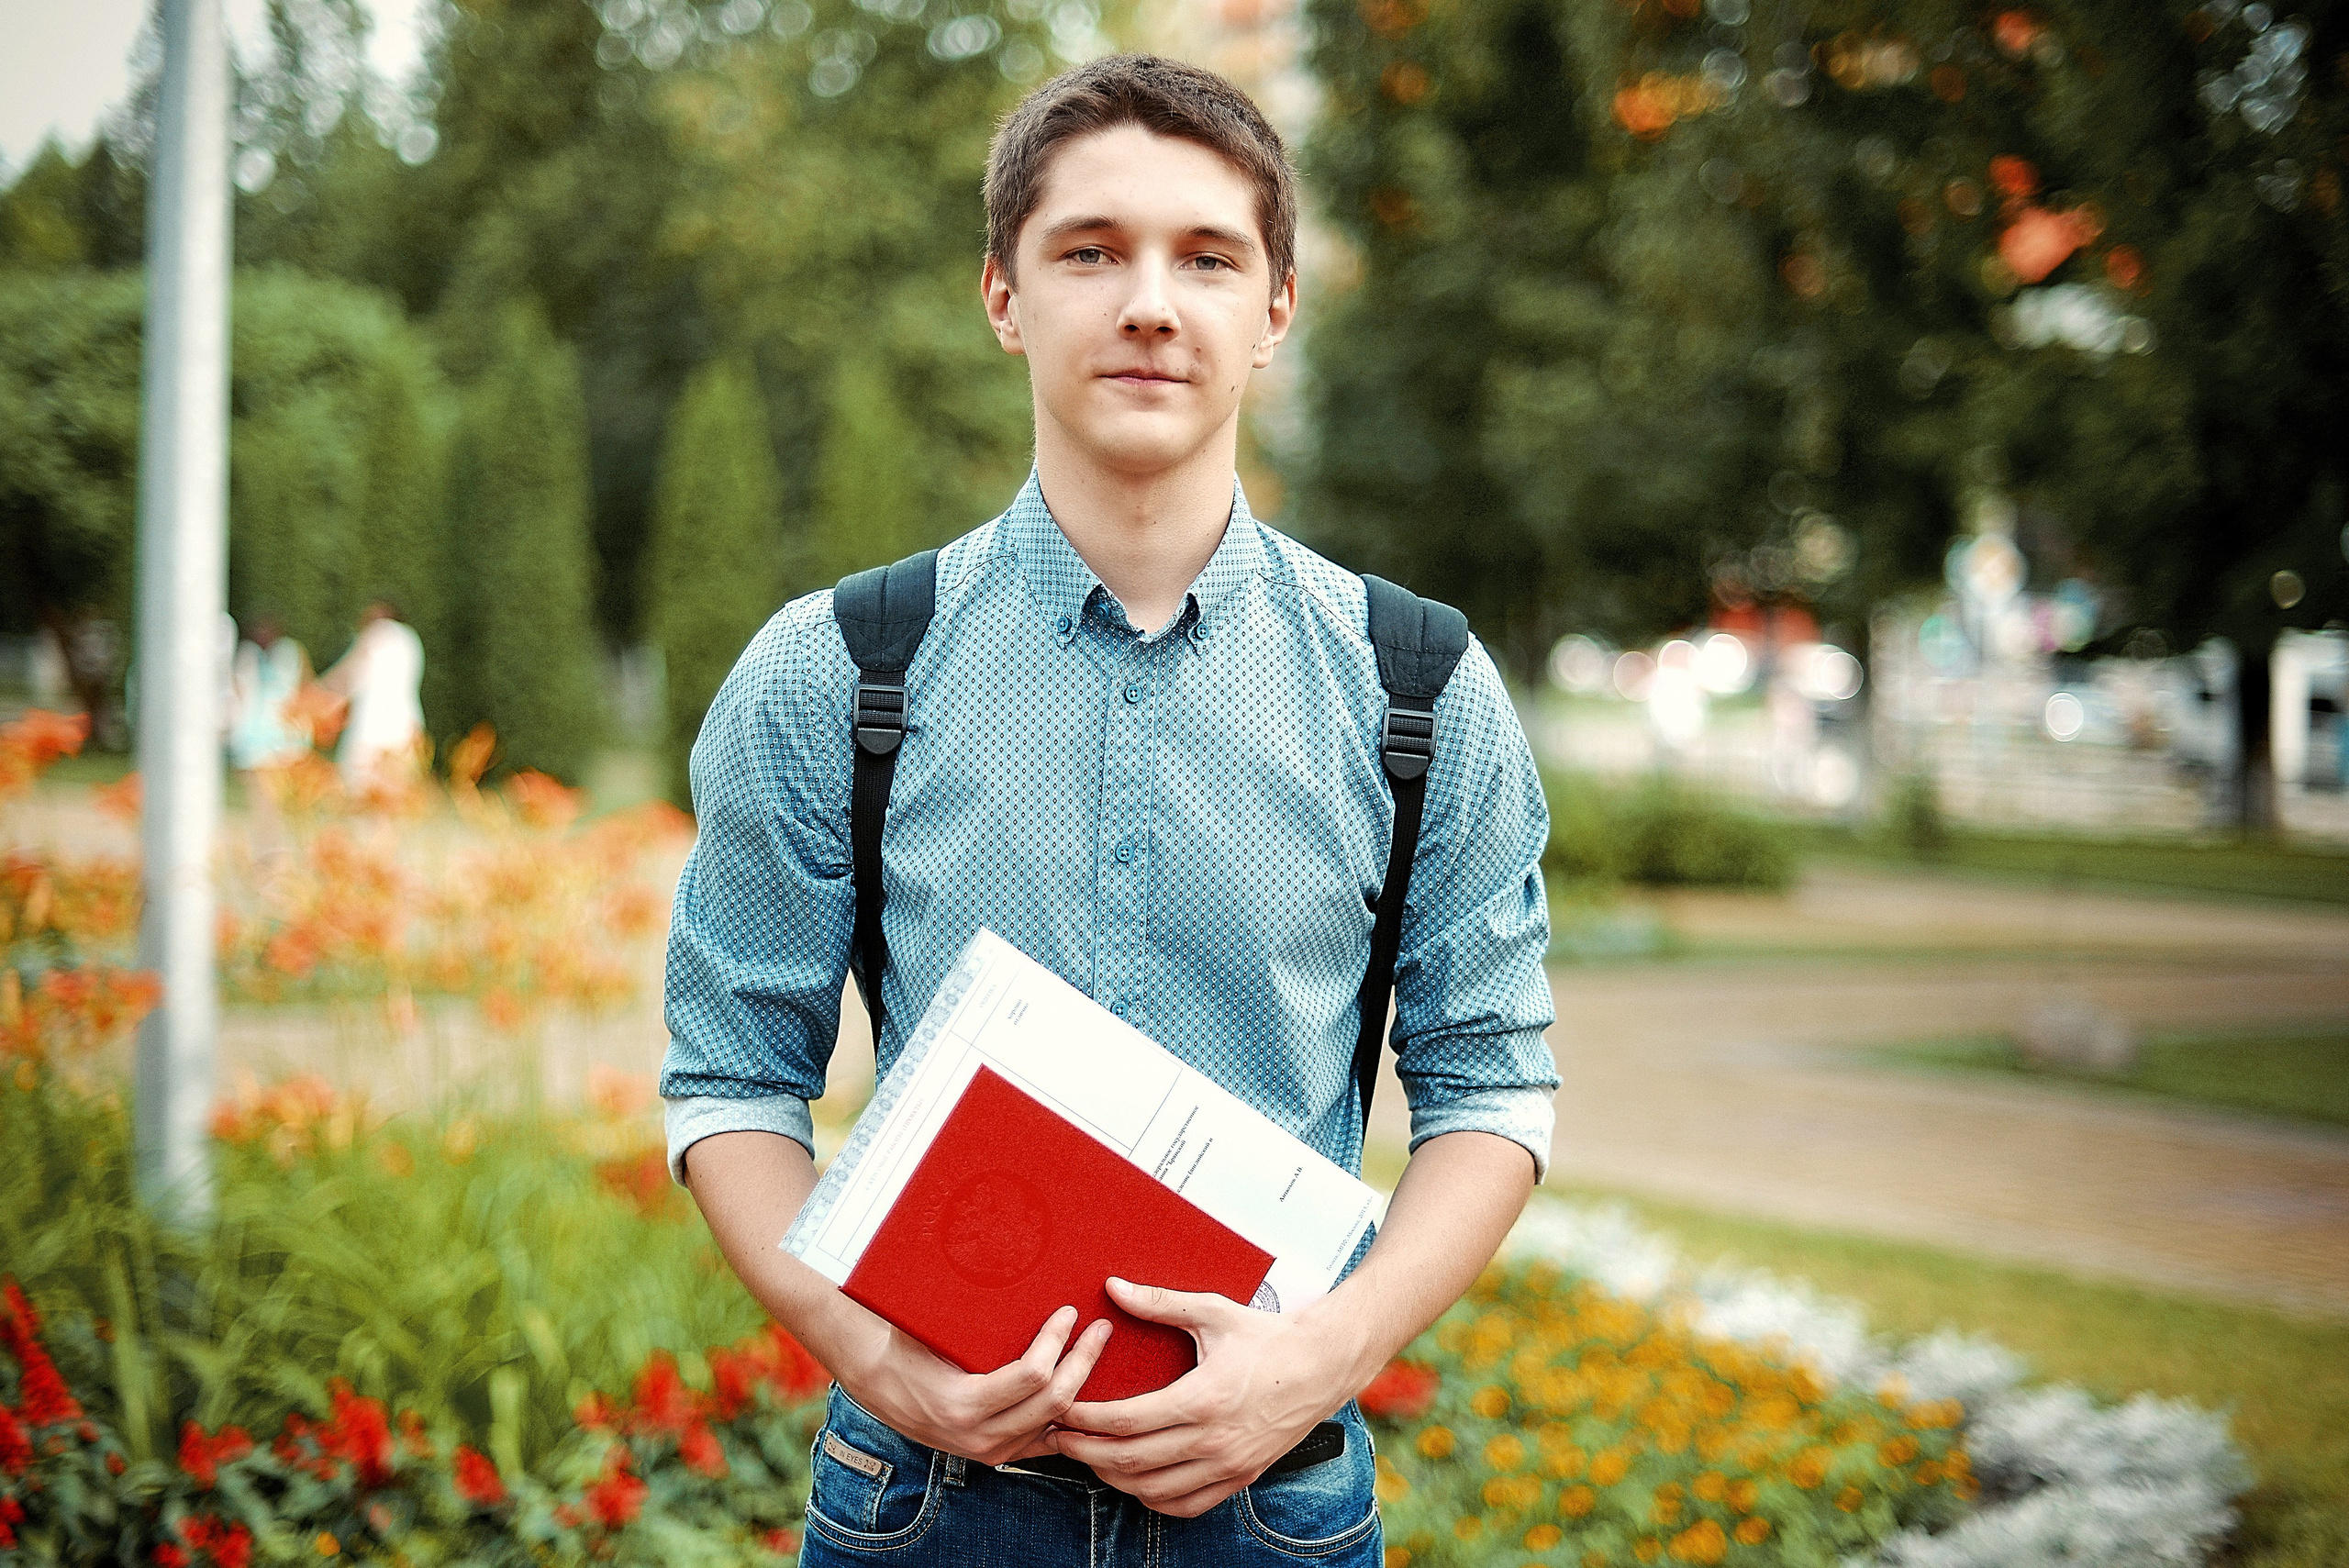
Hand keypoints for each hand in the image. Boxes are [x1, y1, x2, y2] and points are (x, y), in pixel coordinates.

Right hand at [840, 1305, 1113, 1466]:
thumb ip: (970, 1315)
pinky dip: (1065, 1415)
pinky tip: (1083, 1387)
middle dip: (1083, 1362)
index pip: (1032, 1376)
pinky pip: (1044, 1439)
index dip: (1057, 1341)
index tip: (1069, 1311)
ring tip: (1096, 1350)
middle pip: (1054, 1403)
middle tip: (1100, 1328)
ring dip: (1081, 1386)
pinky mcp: (995, 1453)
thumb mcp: (932, 1329)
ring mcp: (989, 1451)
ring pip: (1055, 1424)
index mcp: (963, 1404)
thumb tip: (1010, 1266)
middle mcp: (979, 1437)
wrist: (874, 1379)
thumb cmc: (903, 1342)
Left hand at [1049, 1277, 1354, 1517]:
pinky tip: (1134, 1480)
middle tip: (1059, 1436)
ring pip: (1152, 1490)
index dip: (1085, 1419)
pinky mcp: (1240, 1479)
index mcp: (1204, 1398)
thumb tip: (1113, 1287)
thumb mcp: (1213, 1312)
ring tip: (1088, 1456)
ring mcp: (1228, 1465)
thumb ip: (1159, 1302)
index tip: (1062, 1408)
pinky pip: (1184, 1505)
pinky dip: (1151, 1498)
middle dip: (1085, 1451)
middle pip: (1130, 1461)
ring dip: (1112, 1478)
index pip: (1126, 1421)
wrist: (1323, 1366)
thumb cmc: (1267, 1336)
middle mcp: (1214, 1440)